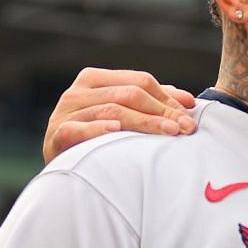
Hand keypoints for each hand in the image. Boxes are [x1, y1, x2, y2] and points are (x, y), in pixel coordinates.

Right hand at [43, 68, 195, 161]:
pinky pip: (78, 129)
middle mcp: (78, 92)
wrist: (65, 167)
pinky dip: (97, 129)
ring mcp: (66, 112)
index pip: (139, 81)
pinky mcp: (57, 134)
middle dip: (162, 111)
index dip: (167, 97)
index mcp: (95, 80)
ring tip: (169, 132)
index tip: (190, 115)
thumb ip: (152, 104)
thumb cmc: (99, 139)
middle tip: (186, 128)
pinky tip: (116, 131)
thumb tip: (188, 100)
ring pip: (112, 111)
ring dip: (144, 122)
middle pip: (129, 94)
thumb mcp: (124, 116)